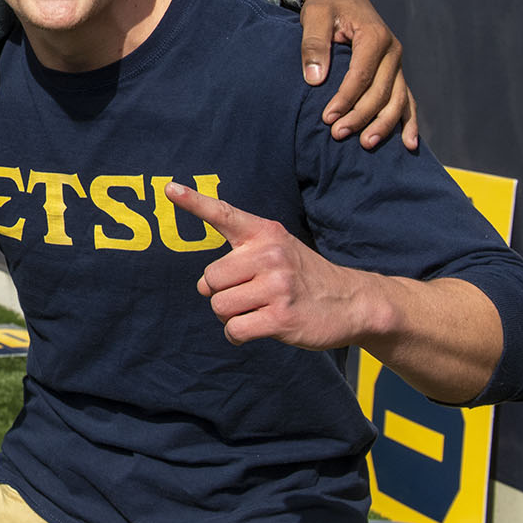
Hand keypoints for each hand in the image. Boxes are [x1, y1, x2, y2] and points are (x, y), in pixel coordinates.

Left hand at [166, 183, 373, 349]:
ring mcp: (277, 287)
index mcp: (266, 233)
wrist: (352, 302)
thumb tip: (203, 285)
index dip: (193, 202)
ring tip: (254, 311)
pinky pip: (235, 329)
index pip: (224, 214)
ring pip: (219, 306)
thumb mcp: (279, 249)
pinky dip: (237, 334)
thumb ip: (240, 257)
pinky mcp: (282, 318)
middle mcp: (271, 255)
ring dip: (229, 315)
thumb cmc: (303, 276)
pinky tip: (256, 329)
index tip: (169, 188)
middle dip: (220, 293)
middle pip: (209, 279)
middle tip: (246, 295)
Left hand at [298, 0, 417, 149]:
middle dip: (360, 116)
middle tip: (338, 134)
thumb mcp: (314, 16)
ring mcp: (397, 64)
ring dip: (383, 125)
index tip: (327, 118)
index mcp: (374, 35)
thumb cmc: (325, 6)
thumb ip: (314, 44)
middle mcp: (392, 51)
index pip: (362, 75)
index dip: (346, 99)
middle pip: (381, 91)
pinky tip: (409, 144)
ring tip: (365, 145)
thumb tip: (315, 80)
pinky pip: (406, 100)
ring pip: (397, 100)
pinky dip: (408, 122)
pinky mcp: (395, 73)